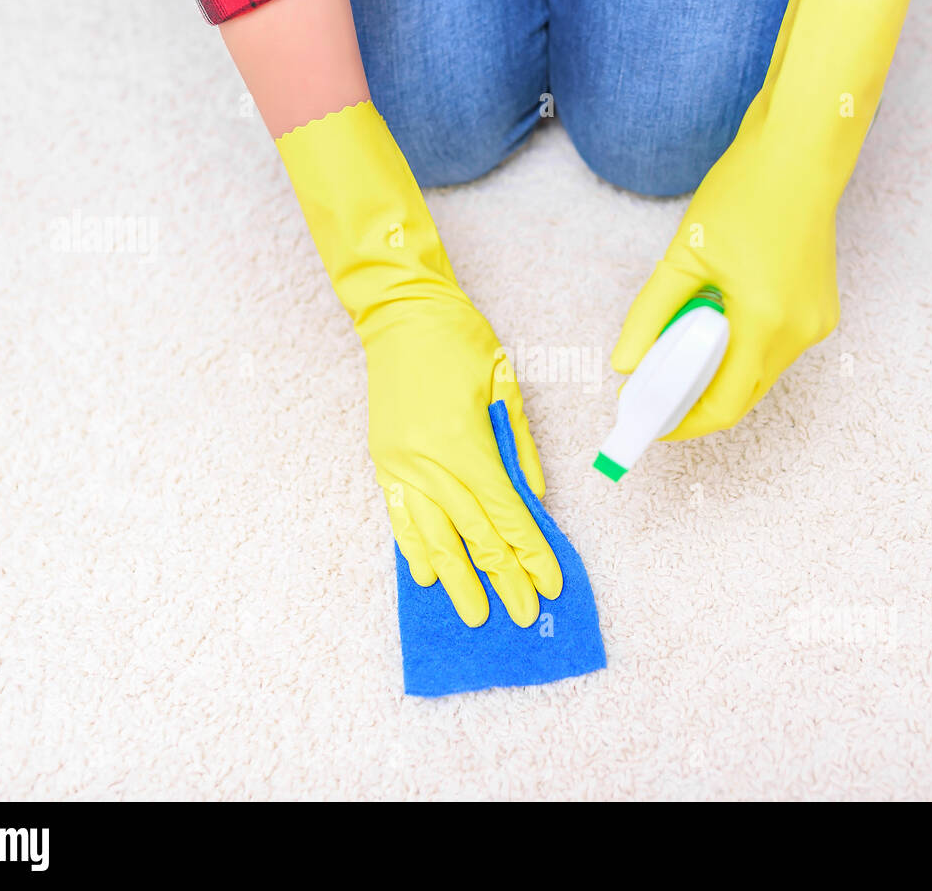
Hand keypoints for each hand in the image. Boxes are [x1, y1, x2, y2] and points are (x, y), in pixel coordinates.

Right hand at [366, 293, 561, 626]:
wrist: (402, 315)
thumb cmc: (461, 342)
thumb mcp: (505, 387)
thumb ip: (519, 448)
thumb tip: (535, 499)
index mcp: (464, 443)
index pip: (505, 514)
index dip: (529, 553)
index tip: (548, 584)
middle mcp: (428, 462)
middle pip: (472, 534)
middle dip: (501, 578)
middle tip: (520, 615)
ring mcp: (400, 465)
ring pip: (432, 536)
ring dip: (456, 580)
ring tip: (474, 615)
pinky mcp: (383, 462)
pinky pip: (399, 516)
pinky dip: (412, 548)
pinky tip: (425, 577)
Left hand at [612, 183, 838, 439]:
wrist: (801, 153)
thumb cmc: (745, 193)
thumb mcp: (684, 256)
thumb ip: (650, 314)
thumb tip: (625, 363)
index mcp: (765, 321)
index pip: (722, 406)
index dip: (682, 422)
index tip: (650, 421)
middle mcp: (799, 331)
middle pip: (741, 397)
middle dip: (696, 401)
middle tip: (653, 388)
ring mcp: (816, 323)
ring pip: (758, 375)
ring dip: (717, 372)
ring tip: (680, 342)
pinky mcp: (820, 311)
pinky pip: (773, 350)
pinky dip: (740, 349)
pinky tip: (715, 320)